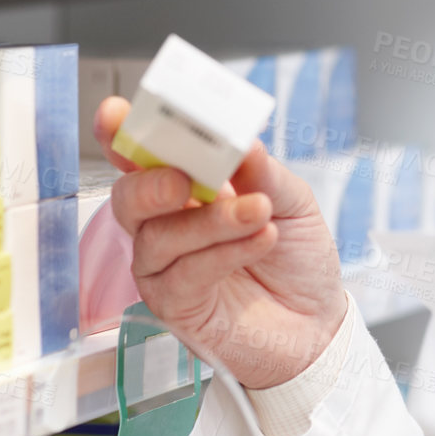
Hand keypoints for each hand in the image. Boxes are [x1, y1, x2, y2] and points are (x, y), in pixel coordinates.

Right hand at [96, 97, 346, 389]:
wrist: (317, 321)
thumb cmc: (295, 256)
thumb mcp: (292, 202)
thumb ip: (263, 173)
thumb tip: (243, 142)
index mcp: (185, 186)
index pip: (140, 156)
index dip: (121, 134)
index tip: (117, 114)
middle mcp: (165, 224)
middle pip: (128, 197)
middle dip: (150, 182)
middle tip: (186, 178)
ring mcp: (165, 267)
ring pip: (156, 238)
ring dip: (209, 220)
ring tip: (257, 211)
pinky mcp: (176, 307)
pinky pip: (183, 275)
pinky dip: (224, 253)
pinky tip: (260, 239)